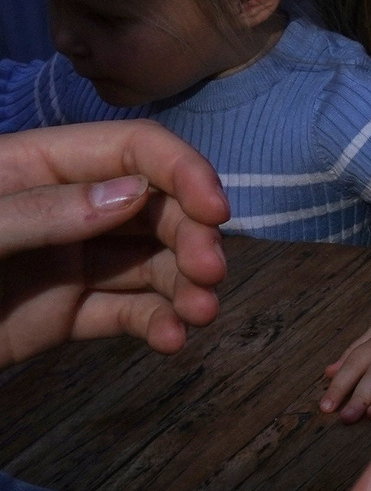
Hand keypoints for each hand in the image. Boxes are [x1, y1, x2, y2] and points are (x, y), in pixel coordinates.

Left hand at [0, 121, 228, 364]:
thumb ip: (42, 212)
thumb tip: (134, 197)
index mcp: (33, 167)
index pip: (131, 149)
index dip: (181, 172)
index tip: (216, 212)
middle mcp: (60, 209)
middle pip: (153, 206)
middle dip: (191, 237)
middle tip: (210, 278)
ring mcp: (62, 263)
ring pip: (149, 262)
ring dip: (185, 285)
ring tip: (200, 316)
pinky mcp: (59, 316)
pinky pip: (123, 312)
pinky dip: (157, 324)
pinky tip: (172, 340)